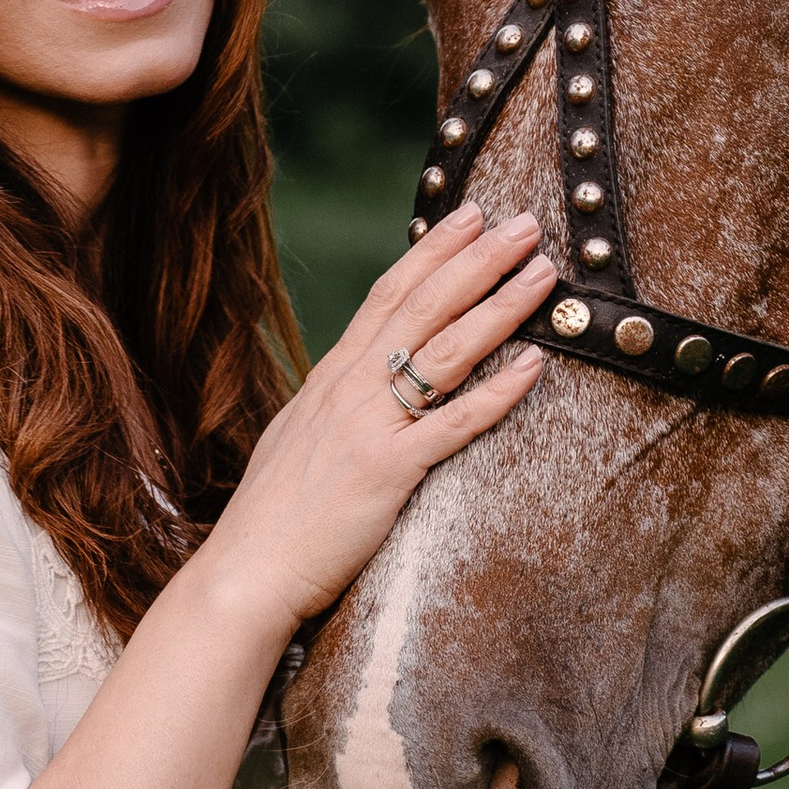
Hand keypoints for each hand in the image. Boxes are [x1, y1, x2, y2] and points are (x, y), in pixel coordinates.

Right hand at [194, 203, 554, 639]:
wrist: (247, 572)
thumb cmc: (272, 517)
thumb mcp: (297, 437)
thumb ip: (334, 404)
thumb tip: (361, 381)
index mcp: (330, 377)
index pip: (388, 295)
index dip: (431, 252)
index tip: (468, 216)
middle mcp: (350, 388)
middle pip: (423, 306)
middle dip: (477, 259)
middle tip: (523, 224)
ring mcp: (369, 426)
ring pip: (445, 350)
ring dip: (498, 306)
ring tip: (541, 273)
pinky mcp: (389, 471)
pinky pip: (454, 423)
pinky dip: (497, 391)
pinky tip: (533, 364)